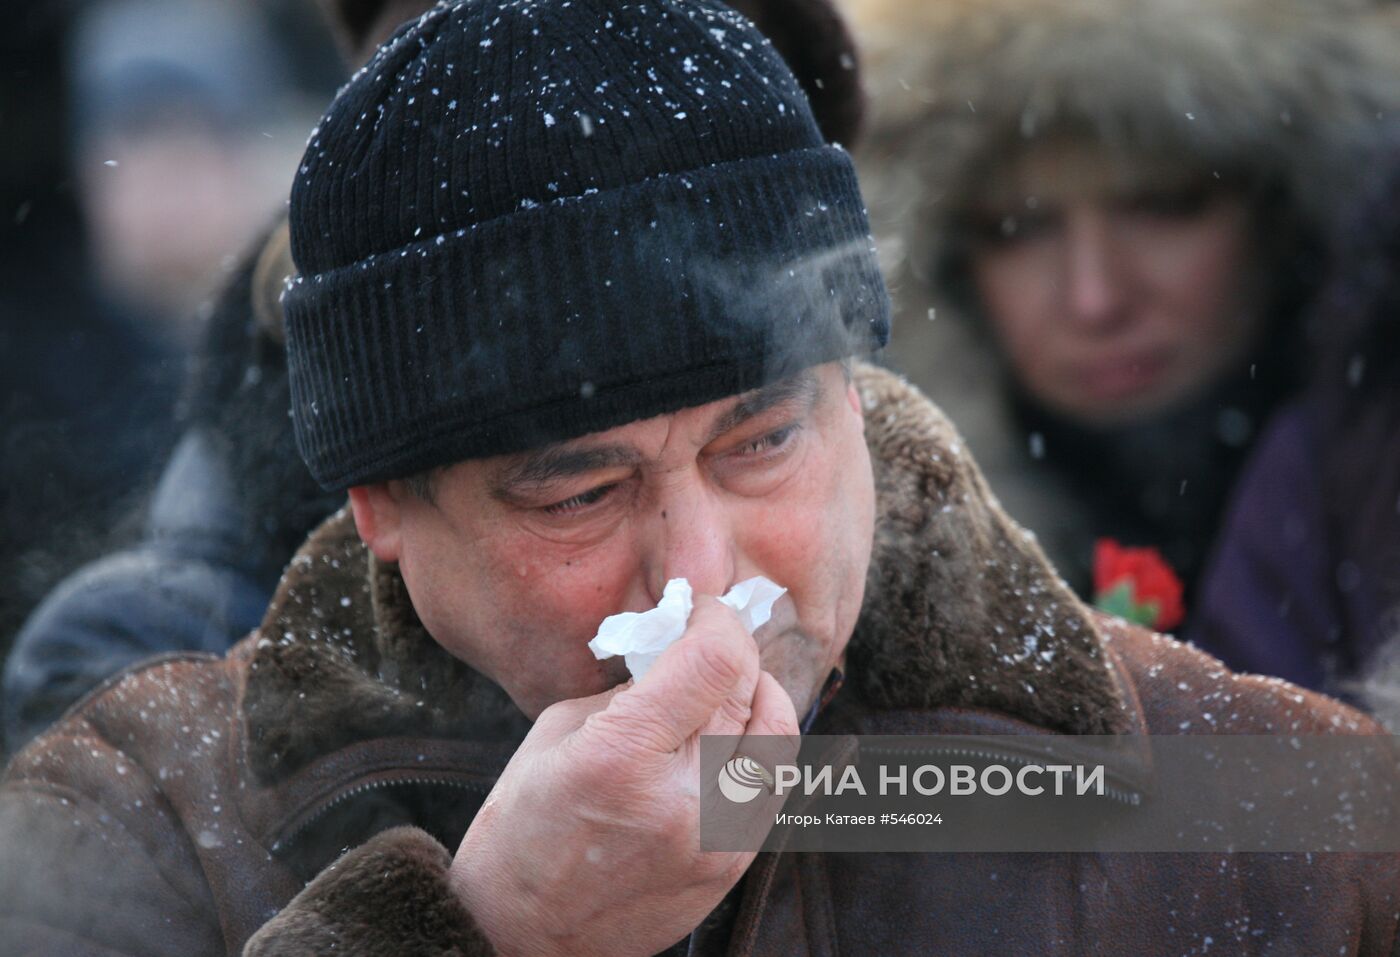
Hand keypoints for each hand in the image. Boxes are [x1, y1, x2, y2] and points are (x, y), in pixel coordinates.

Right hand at [448, 596, 799, 956]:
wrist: (526, 938)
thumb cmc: (526, 828)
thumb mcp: (560, 732)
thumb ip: (632, 688)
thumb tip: (682, 648)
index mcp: (624, 755)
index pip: (716, 659)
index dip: (717, 619)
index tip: (702, 609)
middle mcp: (684, 798)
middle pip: (749, 688)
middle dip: (731, 653)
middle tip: (705, 644)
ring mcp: (719, 839)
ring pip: (779, 733)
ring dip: (755, 696)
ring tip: (719, 691)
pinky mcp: (736, 866)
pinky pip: (775, 782)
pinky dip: (759, 747)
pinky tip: (725, 739)